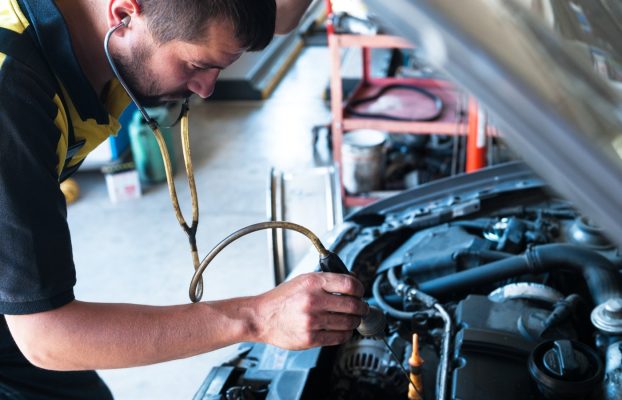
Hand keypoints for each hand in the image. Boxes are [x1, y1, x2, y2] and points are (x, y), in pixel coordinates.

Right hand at [253, 272, 368, 349]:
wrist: (260, 317)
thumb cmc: (282, 299)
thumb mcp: (303, 280)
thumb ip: (327, 281)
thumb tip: (352, 284)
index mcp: (313, 282)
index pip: (350, 284)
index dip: (360, 289)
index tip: (360, 292)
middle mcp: (313, 301)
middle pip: (353, 305)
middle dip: (362, 308)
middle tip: (362, 308)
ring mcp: (312, 321)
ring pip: (348, 323)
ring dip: (354, 322)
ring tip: (351, 319)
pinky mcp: (310, 338)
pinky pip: (338, 337)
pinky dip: (344, 334)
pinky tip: (341, 329)